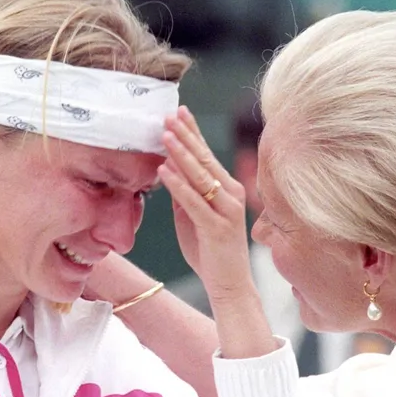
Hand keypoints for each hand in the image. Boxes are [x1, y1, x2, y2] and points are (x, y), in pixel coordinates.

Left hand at [158, 106, 250, 302]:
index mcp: (228, 189)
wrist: (230, 285)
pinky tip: (163, 171)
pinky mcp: (217, 227)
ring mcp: (227, 210)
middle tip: (169, 114)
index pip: (207, 155)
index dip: (193, 132)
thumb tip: (167, 170)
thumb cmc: (211, 251)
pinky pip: (194, 201)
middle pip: (205, 159)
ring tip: (164, 134)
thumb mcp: (193, 217)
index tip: (179, 111)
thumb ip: (184, 194)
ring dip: (181, 153)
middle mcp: (232, 194)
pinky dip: (178, 185)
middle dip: (186, 135)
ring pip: (201, 176)